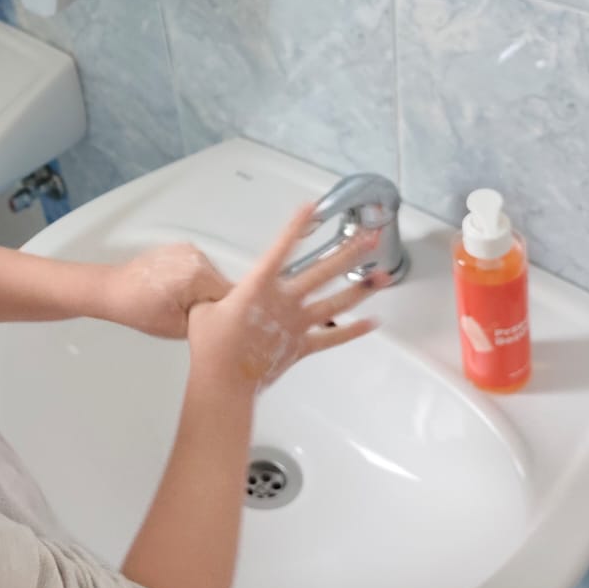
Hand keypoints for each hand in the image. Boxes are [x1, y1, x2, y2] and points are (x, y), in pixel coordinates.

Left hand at [100, 244, 232, 338]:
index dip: (226, 313)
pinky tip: (176, 292)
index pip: (232, 296)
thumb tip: (226, 319)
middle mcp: (197, 256)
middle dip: (214, 301)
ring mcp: (188, 249)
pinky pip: (200, 268)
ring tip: (181, 303)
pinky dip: (194, 281)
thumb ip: (210, 322)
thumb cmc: (139, 310)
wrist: (113, 290)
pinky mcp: (181, 249)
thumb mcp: (180, 327)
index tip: (216, 321)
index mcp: (198, 275)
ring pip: (213, 277)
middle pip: (223, 284)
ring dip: (204, 291)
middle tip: (194, 315)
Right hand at [186, 204, 380, 395]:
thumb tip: (214, 292)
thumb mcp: (204, 309)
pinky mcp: (302, 345)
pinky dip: (354, 330)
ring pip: (336, 302)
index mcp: (258, 286)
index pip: (281, 249)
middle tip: (369, 236)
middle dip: (349, 252)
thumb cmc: (212, 347)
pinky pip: (333, 337)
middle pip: (323, 272)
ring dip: (362, 288)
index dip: (297, 226)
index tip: (312, 207)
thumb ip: (215, 295)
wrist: (224, 380)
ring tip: (383, 276)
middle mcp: (284, 301)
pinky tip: (373, 322)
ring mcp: (297, 324)